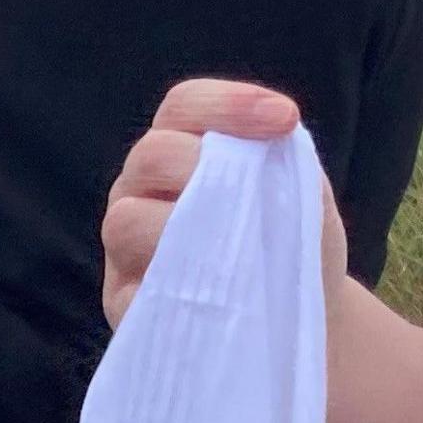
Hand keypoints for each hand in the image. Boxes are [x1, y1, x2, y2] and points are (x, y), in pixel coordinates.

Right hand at [100, 79, 340, 327]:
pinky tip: (221, 293)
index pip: (185, 104)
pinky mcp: (124, 302)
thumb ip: (282, 163)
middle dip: (206, 163)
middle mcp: (140, 189)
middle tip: (258, 193)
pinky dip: (177, 287)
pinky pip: (133, 290)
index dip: (230, 103)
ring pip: (128, 220)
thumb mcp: (298, 196)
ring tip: (241, 249)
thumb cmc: (291, 245)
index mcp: (178, 150)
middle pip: (153, 154)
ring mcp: (125, 246)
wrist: (297, 318)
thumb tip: (268, 144)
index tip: (287, 118)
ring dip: (190, 229)